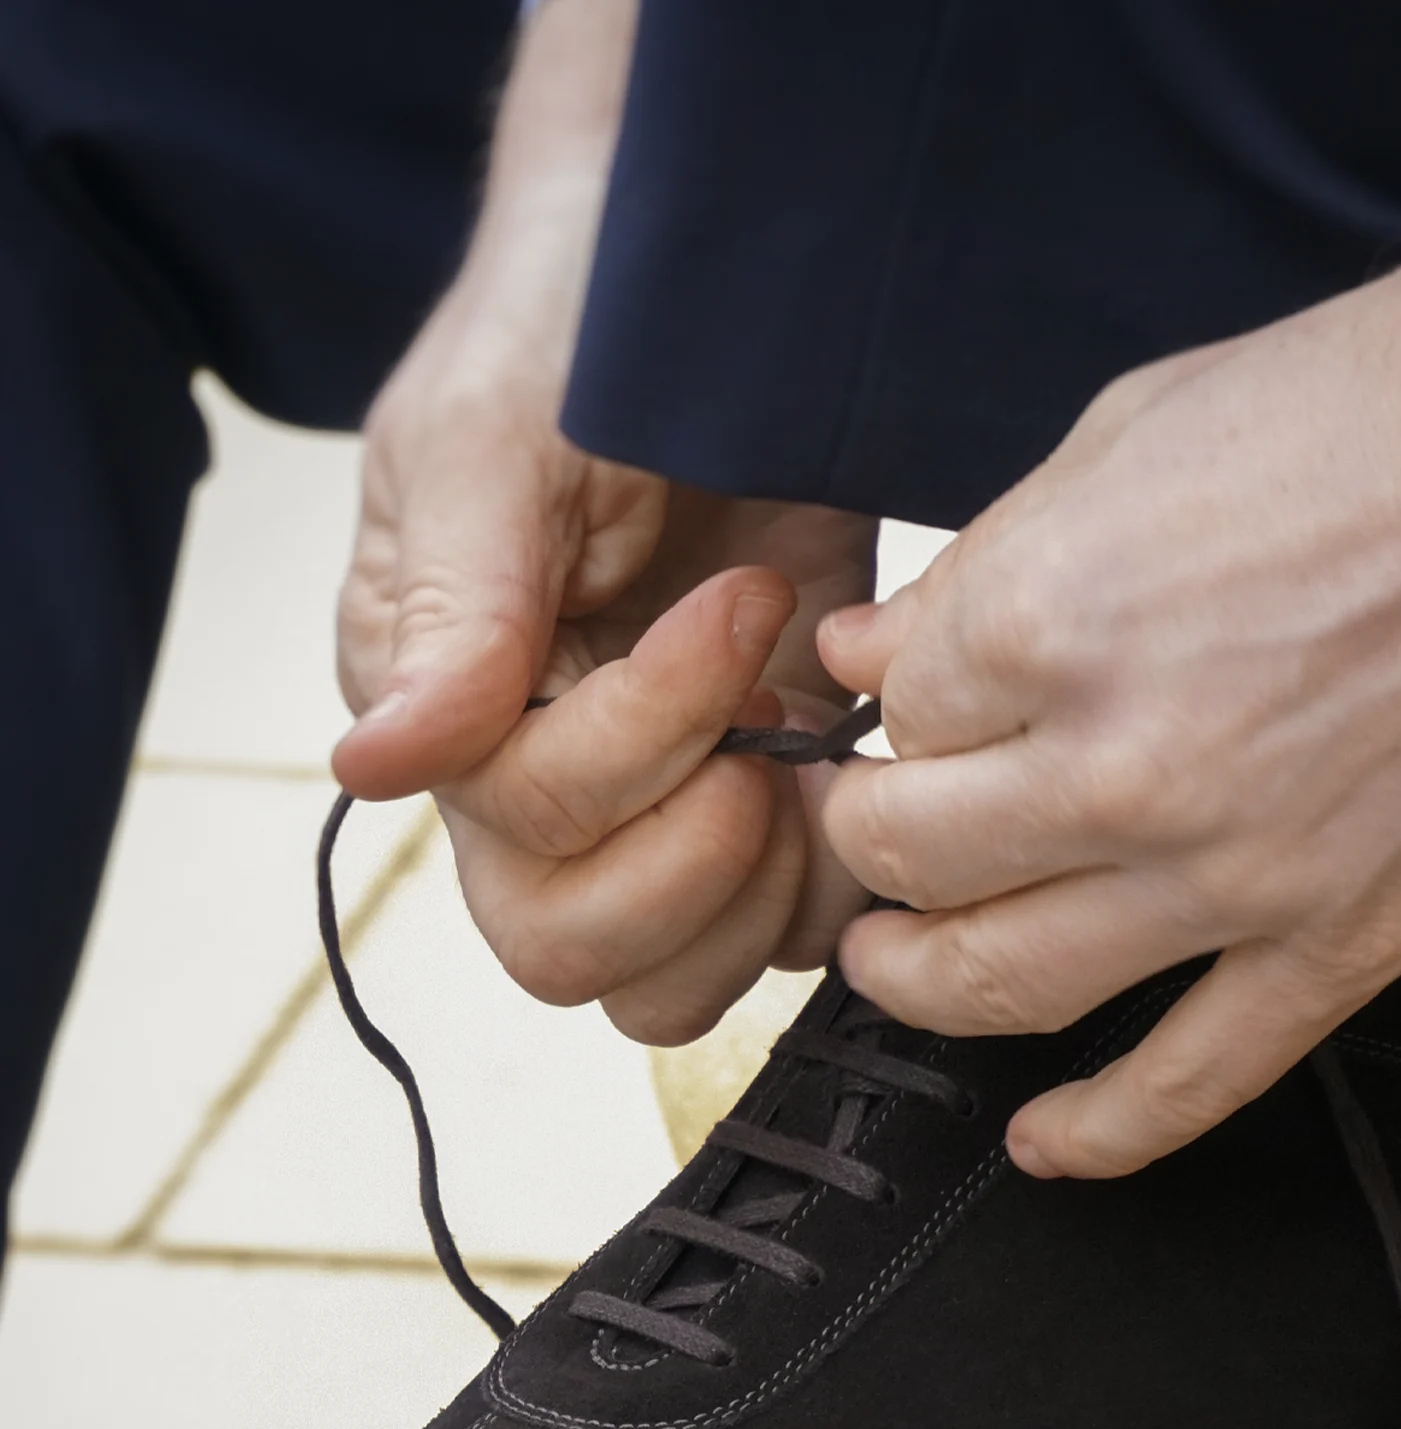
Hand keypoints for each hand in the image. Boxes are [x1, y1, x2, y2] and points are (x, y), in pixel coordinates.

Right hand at [332, 0, 875, 1041]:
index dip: (647, 735)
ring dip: (761, 892)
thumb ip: (450, 610)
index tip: (738, 603)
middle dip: (691, 861)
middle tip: (770, 732)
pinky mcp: (759, 813)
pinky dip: (831, 883)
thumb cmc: (581, 340)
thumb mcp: (495, 439)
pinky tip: (849, 765)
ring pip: (672, 980)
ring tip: (807, 749)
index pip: (526, 820)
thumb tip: (372, 768)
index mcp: (441, 709)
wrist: (725, 297)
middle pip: (572, 950)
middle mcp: (529, 792)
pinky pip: (786, 936)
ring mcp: (650, 815)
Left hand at [817, 157, 1400, 1177]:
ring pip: (1008, 984)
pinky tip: (1041, 1143)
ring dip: (920, 983)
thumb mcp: (1154, 420)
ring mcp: (1239, 873)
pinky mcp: (1352, 939)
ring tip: (897, 963)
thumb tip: (872, 646)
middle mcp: (1123, 763)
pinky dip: (1103, 1132)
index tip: (928, 692)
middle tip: (884, 823)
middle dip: (874, 838)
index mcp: (1054, 610)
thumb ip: (995, 553)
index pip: (902, 708)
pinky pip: (1195, 1080)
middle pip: (915, 857)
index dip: (902, 699)